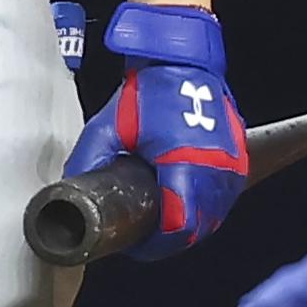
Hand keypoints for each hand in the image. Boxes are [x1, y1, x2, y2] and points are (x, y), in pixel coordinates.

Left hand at [60, 3, 247, 262]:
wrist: (182, 61)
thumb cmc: (147, 91)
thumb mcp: (107, 127)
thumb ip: (88, 162)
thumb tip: (69, 194)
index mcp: (184, 163)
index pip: (178, 227)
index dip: (155, 245)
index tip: (135, 243)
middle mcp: (216, 168)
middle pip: (198, 228)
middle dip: (169, 241)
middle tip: (143, 239)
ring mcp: (232, 165)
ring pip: (213, 218)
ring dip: (188, 228)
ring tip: (160, 225)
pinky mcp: (238, 159)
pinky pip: (223, 200)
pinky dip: (204, 211)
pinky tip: (183, 209)